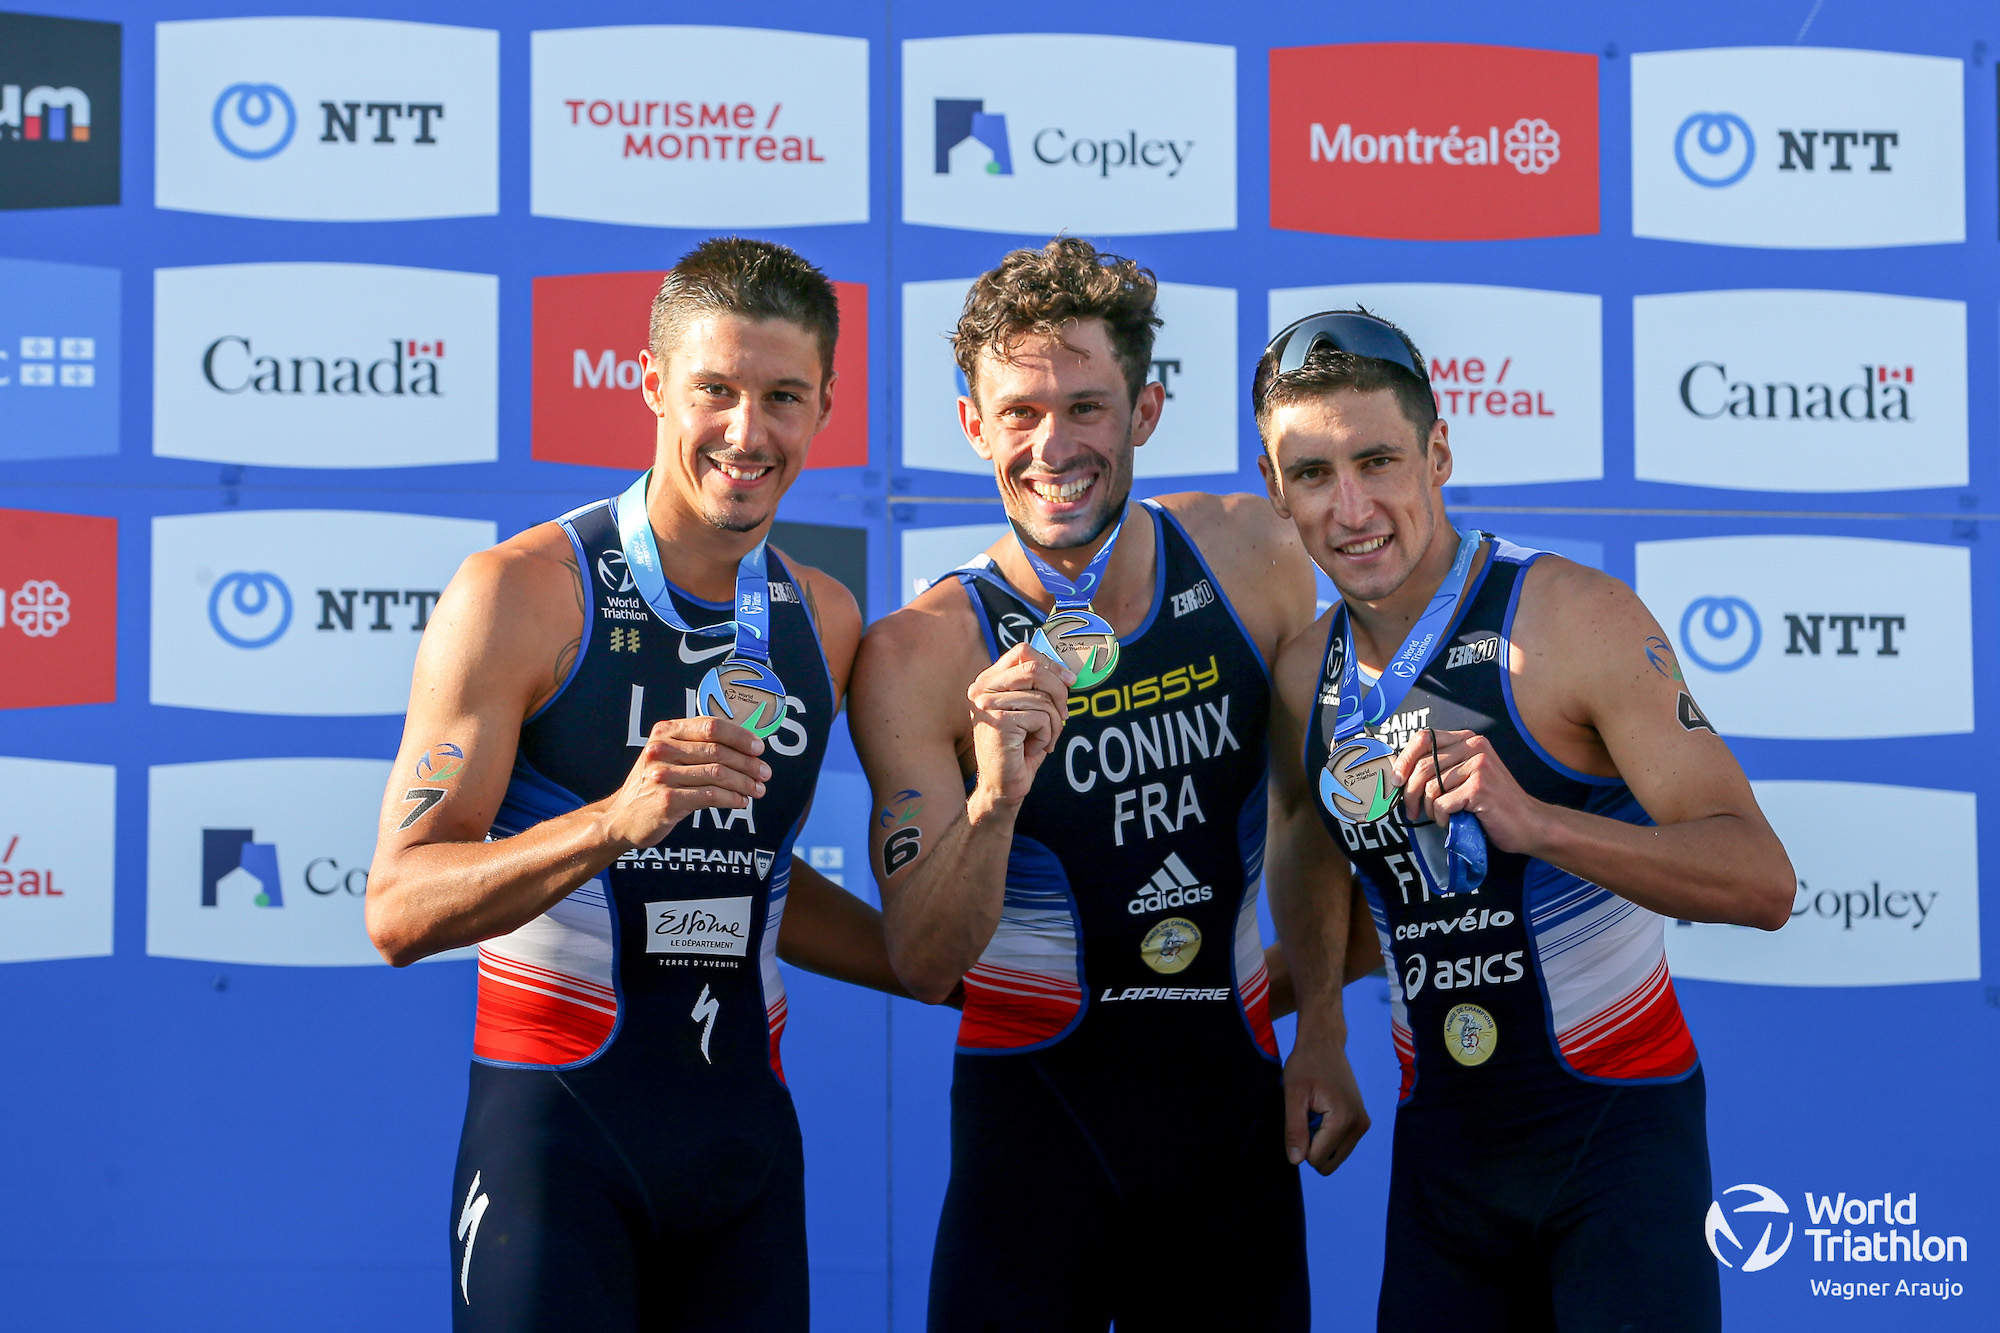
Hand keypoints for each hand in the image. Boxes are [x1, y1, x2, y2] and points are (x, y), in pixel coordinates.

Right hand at [604, 716, 769, 849]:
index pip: (711, 725)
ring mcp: (663, 775)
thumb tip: (745, 746)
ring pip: (718, 774)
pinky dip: (732, 798)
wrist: (621, 817)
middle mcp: (661, 749)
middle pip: (718, 750)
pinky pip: (711, 796)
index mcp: (665, 731)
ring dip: (744, 782)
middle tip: (764, 773)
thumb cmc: (654, 784)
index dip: (740, 736)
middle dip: (748, 763)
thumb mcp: (668, 755)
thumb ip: (698, 746)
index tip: (759, 748)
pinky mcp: (668, 800)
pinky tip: (741, 801)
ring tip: (758, 789)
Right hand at [967, 644, 1073, 807]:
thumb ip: (1038, 687)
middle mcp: (982, 688)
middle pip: (1035, 668)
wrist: (1002, 784)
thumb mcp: (1029, 710)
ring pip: (1043, 698)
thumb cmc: (1019, 748)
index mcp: (988, 680)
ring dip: (1054, 723)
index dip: (1050, 663)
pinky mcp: (998, 720)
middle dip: (1059, 693)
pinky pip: (1041, 718)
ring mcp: (987, 703)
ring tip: (1043, 740)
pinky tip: (1035, 748)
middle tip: (1064, 716)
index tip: (1068, 681)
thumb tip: (1067, 672)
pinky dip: (1047, 736)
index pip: (1022, 652)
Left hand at [1283, 1030, 1368, 1175]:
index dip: (1300, 1144)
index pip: (1316, 1159)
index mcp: (1343, 1121)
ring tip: (1315, 1112)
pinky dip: (1328, 1136)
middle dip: (1312, 1146)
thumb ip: (1294, 1130)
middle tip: (1307, 1116)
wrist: (1325, 1044)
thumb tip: (1296, 1161)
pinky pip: (1341, 1146)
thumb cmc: (1305, 1065)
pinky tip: (1323, 1111)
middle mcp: (1359, 1126)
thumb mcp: (1293, 1096)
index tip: (1301, 1116)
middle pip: (1328, 1164)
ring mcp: (1363, 1125)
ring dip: (1319, 1141)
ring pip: (1335, 1157)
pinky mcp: (1362, 1122)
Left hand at [1393, 728, 1546, 855]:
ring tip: (1440, 817)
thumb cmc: (1492, 804)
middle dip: (1411, 793)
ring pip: (1431, 788)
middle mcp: (1474, 747)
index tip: (1395, 780)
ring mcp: (1479, 766)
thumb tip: (1399, 771)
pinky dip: (1442, 819)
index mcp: (1468, 739)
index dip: (1403, 759)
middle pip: (1422, 766)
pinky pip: (1442, 804)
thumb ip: (1441, 766)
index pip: (1423, 738)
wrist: (1528, 824)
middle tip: (1412, 810)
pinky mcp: (1480, 787)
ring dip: (1429, 809)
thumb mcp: (1467, 776)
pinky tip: (1452, 823)